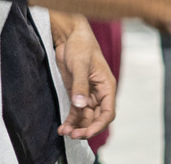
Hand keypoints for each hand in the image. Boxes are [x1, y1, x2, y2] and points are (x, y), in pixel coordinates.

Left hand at [52, 17, 115, 140]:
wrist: (69, 36)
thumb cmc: (81, 46)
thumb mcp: (80, 64)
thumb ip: (80, 85)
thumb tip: (80, 105)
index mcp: (106, 87)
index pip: (108, 112)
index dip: (99, 125)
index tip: (86, 132)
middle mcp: (99, 94)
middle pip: (96, 118)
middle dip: (85, 128)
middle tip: (72, 135)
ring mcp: (88, 95)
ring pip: (85, 117)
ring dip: (76, 126)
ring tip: (64, 131)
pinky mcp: (76, 94)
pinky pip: (76, 112)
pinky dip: (70, 120)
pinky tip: (62, 127)